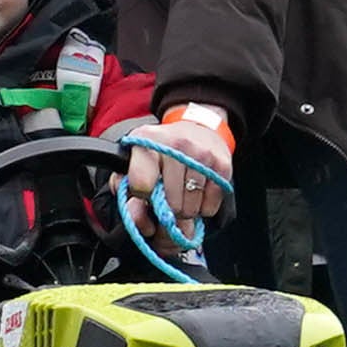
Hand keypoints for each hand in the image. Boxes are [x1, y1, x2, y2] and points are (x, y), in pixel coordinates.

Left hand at [129, 108, 232, 222]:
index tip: (144, 193)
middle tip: (167, 198)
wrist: (198, 128)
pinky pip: (209, 207)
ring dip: (184, 211)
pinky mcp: (222, 166)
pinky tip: (196, 193)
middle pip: (170, 203)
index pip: (141, 183)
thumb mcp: (135, 160)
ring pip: (190, 209)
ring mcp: (202, 155)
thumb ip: (125, 189)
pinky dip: (202, 208)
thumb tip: (138, 219)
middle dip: (167, 208)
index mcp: (146, 141)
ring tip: (181, 195)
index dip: (141, 196)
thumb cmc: (161, 150)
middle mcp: (176, 144)